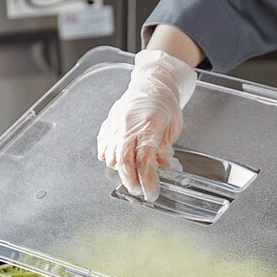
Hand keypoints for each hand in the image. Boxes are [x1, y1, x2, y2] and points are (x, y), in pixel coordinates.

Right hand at [97, 49, 196, 201]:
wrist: (152, 84)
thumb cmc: (165, 104)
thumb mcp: (173, 128)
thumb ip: (164, 149)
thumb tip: (161, 168)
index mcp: (149, 125)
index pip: (144, 160)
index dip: (147, 180)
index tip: (151, 192)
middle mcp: (129, 125)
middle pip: (123, 161)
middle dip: (130, 181)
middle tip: (138, 190)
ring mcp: (116, 125)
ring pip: (111, 156)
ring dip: (120, 170)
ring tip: (131, 174)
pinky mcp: (108, 124)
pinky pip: (103, 147)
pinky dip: (109, 158)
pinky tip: (119, 160)